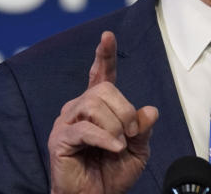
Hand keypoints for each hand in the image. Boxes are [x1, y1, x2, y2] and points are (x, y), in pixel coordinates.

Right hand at [48, 31, 158, 193]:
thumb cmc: (111, 174)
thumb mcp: (138, 150)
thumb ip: (143, 128)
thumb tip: (150, 110)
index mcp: (97, 107)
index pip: (101, 75)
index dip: (104, 55)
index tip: (107, 36)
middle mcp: (79, 108)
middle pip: (105, 90)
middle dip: (125, 111)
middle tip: (130, 134)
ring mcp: (67, 122)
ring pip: (95, 104)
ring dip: (115, 126)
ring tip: (118, 145)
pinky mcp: (60, 139)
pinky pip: (85, 128)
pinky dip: (105, 138)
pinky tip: (114, 148)